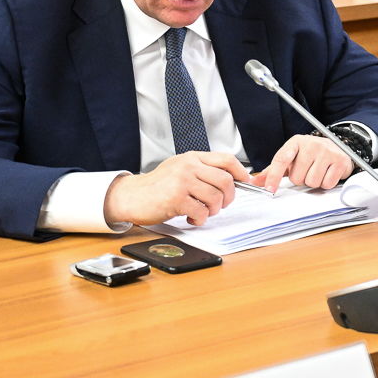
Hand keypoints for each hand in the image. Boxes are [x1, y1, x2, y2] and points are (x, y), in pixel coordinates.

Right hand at [104, 151, 249, 225]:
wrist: (131, 196)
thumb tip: (232, 179)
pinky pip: (201, 211)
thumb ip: (202, 170)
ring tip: (202, 212)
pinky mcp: (176, 198)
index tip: (245, 182)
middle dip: (228, 198)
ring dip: (213, 210)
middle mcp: (188, 166)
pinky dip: (200, 219)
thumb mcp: (180, 169)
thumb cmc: (157, 186)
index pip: (226, 159)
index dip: (240, 172)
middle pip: (225, 181)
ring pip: (215, 198)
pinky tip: (191, 217)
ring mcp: (182, 181)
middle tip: (220, 205)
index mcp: (192, 158)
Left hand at [255, 133, 356, 190]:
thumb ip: (274, 170)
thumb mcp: (292, 158)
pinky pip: (326, 183)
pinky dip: (326, 183)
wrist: (338, 147)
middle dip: (301, 179)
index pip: (281, 160)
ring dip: (314, 182)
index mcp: (296, 142)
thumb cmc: (312, 154)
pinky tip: (328, 173)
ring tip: (319, 171)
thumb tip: (255, 181)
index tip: (269, 189)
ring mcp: (326, 151)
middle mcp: (311, 144)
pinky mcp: (340, 161)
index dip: (274, 176)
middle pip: (297, 177)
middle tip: (308, 170)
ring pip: (312, 182)